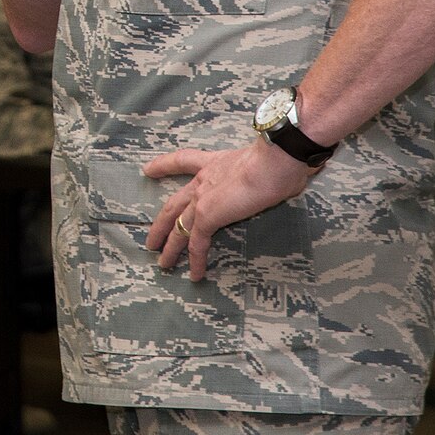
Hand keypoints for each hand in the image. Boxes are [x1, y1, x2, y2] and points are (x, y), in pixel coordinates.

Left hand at [143, 141, 315, 281]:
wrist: (275, 160)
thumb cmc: (279, 159)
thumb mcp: (266, 164)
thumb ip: (265, 172)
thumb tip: (287, 177)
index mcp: (215, 162)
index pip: (183, 161)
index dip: (164, 166)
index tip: (147, 170)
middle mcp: (203, 179)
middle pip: (174, 203)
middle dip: (160, 222)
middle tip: (150, 239)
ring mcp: (202, 198)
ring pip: (179, 227)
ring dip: (170, 248)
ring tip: (163, 263)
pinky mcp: (207, 216)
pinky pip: (197, 243)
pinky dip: (195, 260)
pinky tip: (194, 275)